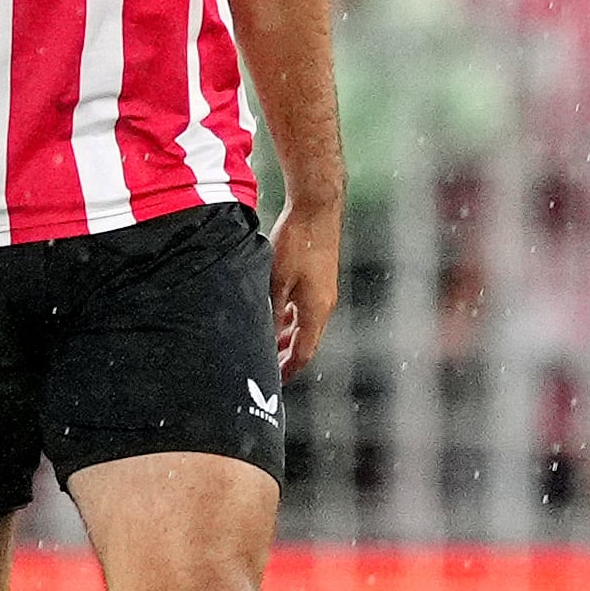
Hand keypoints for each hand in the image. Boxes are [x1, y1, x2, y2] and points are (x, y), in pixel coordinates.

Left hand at [268, 198, 341, 381]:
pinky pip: (306, 308)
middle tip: (267, 367)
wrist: (316, 209)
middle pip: (307, 341)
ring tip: (268, 345)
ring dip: (288, 337)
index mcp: (316, 310)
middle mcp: (324, 305)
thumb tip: (265, 338)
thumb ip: (270, 312)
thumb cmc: (296, 242)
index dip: (288, 369)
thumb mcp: (276, 281)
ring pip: (306, 325)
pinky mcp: (321, 279)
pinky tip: (277, 315)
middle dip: (287, 356)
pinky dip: (292, 318)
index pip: (304, 352)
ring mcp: (324, 292)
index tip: (274, 381)